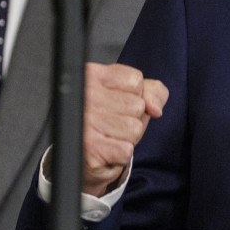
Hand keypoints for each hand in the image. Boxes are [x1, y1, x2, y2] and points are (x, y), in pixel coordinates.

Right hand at [81, 62, 168, 196]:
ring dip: (126, 137)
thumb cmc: (103, 120)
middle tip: (111, 123)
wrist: (74, 153)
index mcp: (92, 74)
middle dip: (131, 118)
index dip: (134, 95)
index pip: (136, 80)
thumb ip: (151, 91)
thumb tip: (155, 109)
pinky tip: (105, 150)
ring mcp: (86, 121)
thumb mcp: (127, 94)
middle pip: (138, 105)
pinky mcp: (90, 148)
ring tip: (107, 136)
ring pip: (134, 128)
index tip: (117, 101)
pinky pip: (127, 150)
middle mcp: (86, 95)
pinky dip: (120, 154)